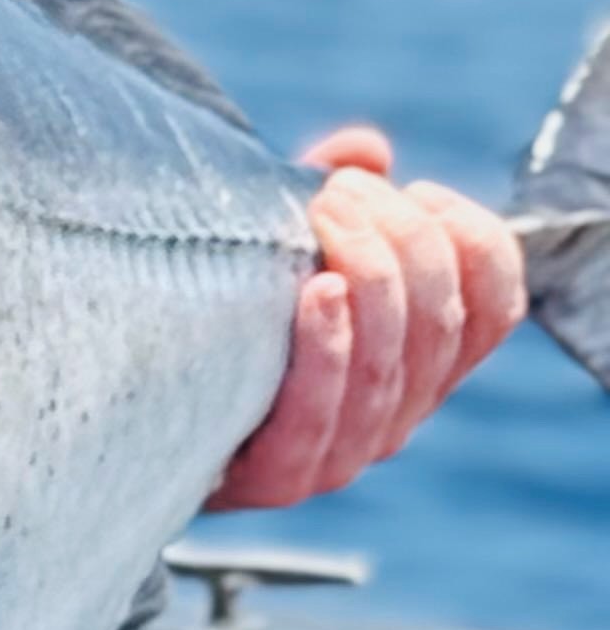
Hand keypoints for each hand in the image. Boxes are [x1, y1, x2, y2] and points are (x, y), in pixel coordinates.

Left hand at [210, 125, 526, 510]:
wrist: (137, 414)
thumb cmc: (221, 318)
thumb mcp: (280, 249)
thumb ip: (332, 201)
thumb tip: (368, 149)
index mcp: (416, 362)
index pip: (492, 310)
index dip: (475, 242)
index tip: (419, 189)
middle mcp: (395, 412)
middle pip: (439, 324)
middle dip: (403, 238)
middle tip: (340, 189)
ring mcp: (341, 452)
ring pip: (388, 365)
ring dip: (369, 274)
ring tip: (325, 214)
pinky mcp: (277, 479)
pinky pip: (319, 415)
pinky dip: (328, 347)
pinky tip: (316, 291)